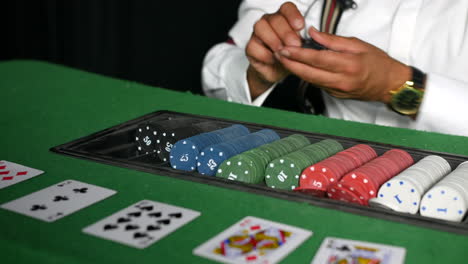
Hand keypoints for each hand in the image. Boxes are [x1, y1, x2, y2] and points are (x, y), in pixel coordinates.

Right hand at [245, 2, 303, 98]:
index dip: (293, 15)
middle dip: (286, 32)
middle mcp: (269, 21)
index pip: (287, 8)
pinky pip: (253, 46)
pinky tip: (274, 60)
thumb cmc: (291, 56)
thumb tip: (313, 36)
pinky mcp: (250, 47)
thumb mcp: (302, 48)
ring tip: (283, 52)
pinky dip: (265, 54)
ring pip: (261, 27)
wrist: (277, 72)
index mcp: (284, 18)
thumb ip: (305, 40)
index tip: (300, 26)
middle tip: (295, 44)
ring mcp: (257, 33)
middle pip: (275, 19)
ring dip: (273, 40)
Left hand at [276, 27, 410, 103]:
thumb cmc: (378, 63)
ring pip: (311, 80)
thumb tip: (313, 33)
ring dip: (296, 71)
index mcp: (348, 65)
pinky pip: (317, 84)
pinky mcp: (335, 95)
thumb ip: (332, 40)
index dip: (299, 55)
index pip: (317, 59)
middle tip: (278, 55)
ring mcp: (337, 90)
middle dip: (290, 64)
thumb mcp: (357, 44)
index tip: (286, 49)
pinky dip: (307, 76)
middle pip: (309, 73)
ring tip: (285, 60)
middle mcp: (341, 80)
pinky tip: (299, 68)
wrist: (389, 84)